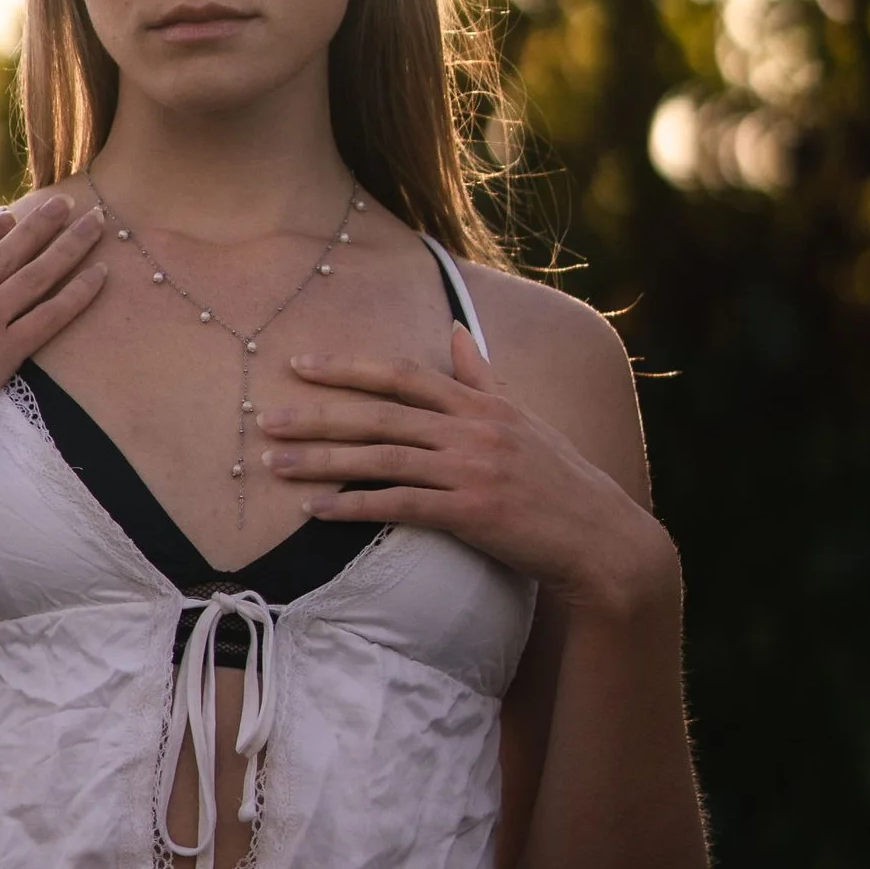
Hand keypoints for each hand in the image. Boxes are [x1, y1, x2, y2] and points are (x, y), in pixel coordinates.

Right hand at [0, 194, 106, 460]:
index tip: (5, 216)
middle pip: (8, 249)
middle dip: (39, 224)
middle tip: (63, 204)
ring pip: (37, 272)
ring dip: (70, 245)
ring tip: (94, 223)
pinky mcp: (4, 351)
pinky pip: (52, 315)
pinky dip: (80, 293)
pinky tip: (101, 274)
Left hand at [254, 322, 671, 616]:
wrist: (602, 539)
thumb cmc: (559, 482)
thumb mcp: (522, 420)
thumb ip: (481, 377)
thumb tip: (455, 329)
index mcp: (480, 404)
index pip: (402, 373)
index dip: (347, 367)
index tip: (300, 364)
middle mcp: (473, 429)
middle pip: (380, 413)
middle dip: (318, 413)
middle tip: (266, 416)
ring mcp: (473, 470)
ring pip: (382, 458)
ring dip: (323, 461)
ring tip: (274, 464)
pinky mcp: (472, 512)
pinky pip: (399, 505)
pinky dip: (353, 507)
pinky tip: (316, 511)